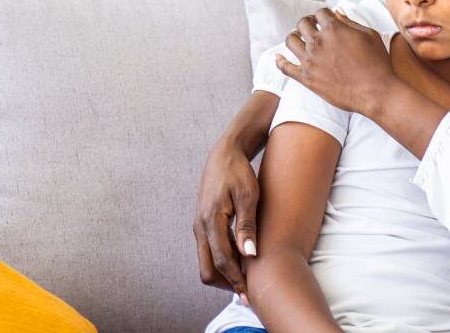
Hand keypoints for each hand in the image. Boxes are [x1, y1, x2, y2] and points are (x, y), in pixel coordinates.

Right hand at [193, 136, 260, 297]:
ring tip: (248, 280)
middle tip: (248, 292)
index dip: (235, 279)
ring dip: (224, 274)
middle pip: (207, 269)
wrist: (224, 155)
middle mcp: (200, 227)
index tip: (249, 293)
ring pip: (207, 262)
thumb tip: (250, 254)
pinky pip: (209, 252)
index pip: (221, 260)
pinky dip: (223, 262)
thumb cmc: (239, 173)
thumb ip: (247, 225)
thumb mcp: (248, 195)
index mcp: (210, 220)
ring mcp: (199, 227)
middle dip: (226, 283)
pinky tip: (242, 263)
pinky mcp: (203, 226)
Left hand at [276, 8, 395, 116]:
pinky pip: (284, 67)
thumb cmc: (377, 64)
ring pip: (290, 40)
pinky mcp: (306, 78)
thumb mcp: (370, 35)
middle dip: (308, 22)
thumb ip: (351, 22)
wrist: (375, 93)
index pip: (320, 12)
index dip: (323, 14)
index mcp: (334, 29)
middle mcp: (318, 42)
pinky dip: (279, 61)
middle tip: (312, 27)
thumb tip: (338, 13)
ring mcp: (310, 60)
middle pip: (302, 23)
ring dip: (295, 36)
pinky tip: (279, 57)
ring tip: (300, 39)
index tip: (325, 18)